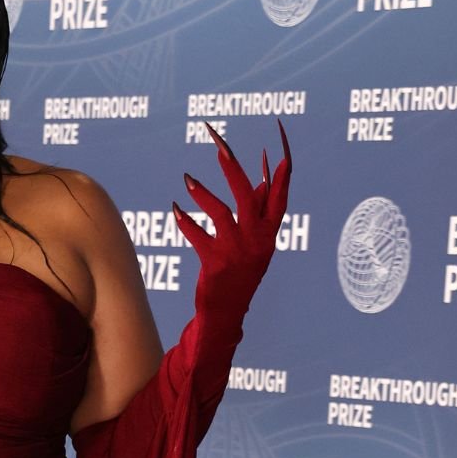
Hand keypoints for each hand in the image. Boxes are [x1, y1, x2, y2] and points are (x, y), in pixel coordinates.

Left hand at [173, 121, 291, 322]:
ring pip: (221, 212)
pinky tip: (175, 208)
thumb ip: (258, 213)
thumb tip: (261, 179)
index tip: (277, 143)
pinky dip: (184, 220)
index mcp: (269, 234)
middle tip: (218, 143)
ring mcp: (236, 252)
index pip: (280, 196)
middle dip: (232, 167)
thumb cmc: (239, 273)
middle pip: (248, 195)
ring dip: (203, 193)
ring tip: (187, 178)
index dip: (280, 172)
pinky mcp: (215, 263)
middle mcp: (257, 240)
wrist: (227, 314)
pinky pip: (197, 235)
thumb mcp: (255, 243)